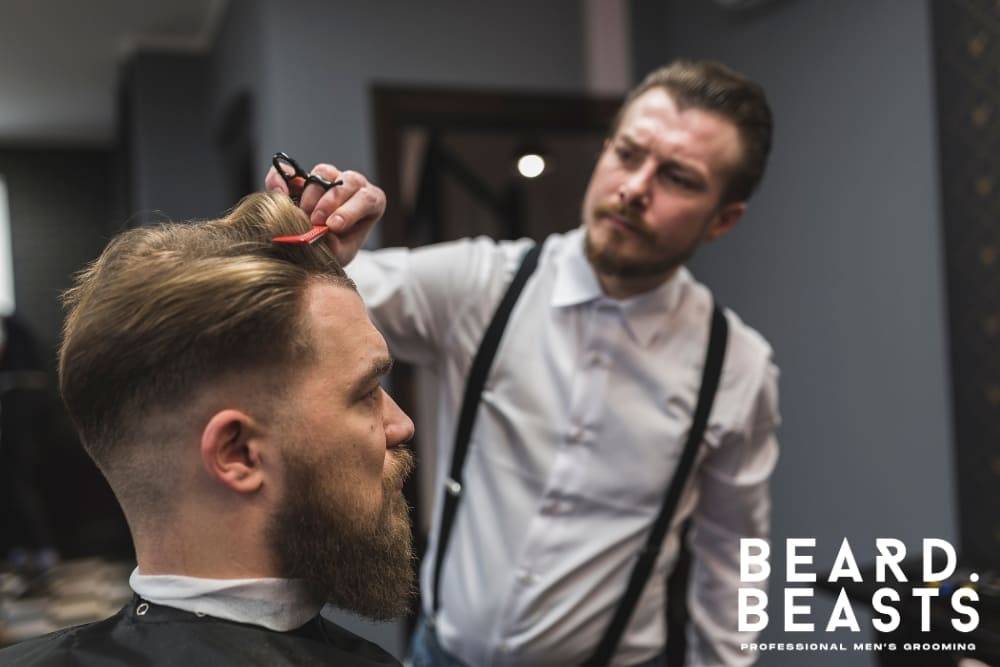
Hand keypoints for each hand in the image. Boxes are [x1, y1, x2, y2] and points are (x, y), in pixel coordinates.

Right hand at [265, 161, 384, 265]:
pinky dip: (282, 178)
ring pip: (323, 173)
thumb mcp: (340, 254)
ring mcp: (327, 177)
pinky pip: (291, 170)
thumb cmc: (337, 248)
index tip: (333, 226)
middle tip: (315, 221)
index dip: (350, 211)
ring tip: (301, 215)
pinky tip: (279, 192)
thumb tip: (325, 236)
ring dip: (311, 194)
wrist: (315, 248)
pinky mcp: (302, 176)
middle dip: (329, 202)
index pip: (368, 199)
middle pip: (346, 182)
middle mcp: (351, 184)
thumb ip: (336, 247)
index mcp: (370, 201)